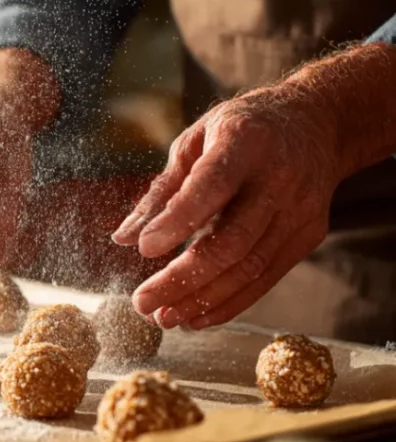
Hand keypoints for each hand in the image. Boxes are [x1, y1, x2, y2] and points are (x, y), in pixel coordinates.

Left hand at [112, 84, 342, 329]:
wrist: (317, 123)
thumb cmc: (240, 131)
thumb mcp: (195, 141)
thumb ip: (162, 191)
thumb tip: (124, 239)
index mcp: (245, 143)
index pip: (213, 185)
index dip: (179, 220)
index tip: (145, 249)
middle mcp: (279, 179)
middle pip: (233, 241)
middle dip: (184, 279)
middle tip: (143, 302)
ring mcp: (299, 211)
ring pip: (250, 268)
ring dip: (202, 300)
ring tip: (163, 317)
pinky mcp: (308, 236)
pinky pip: (266, 278)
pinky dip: (229, 302)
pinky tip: (195, 316)